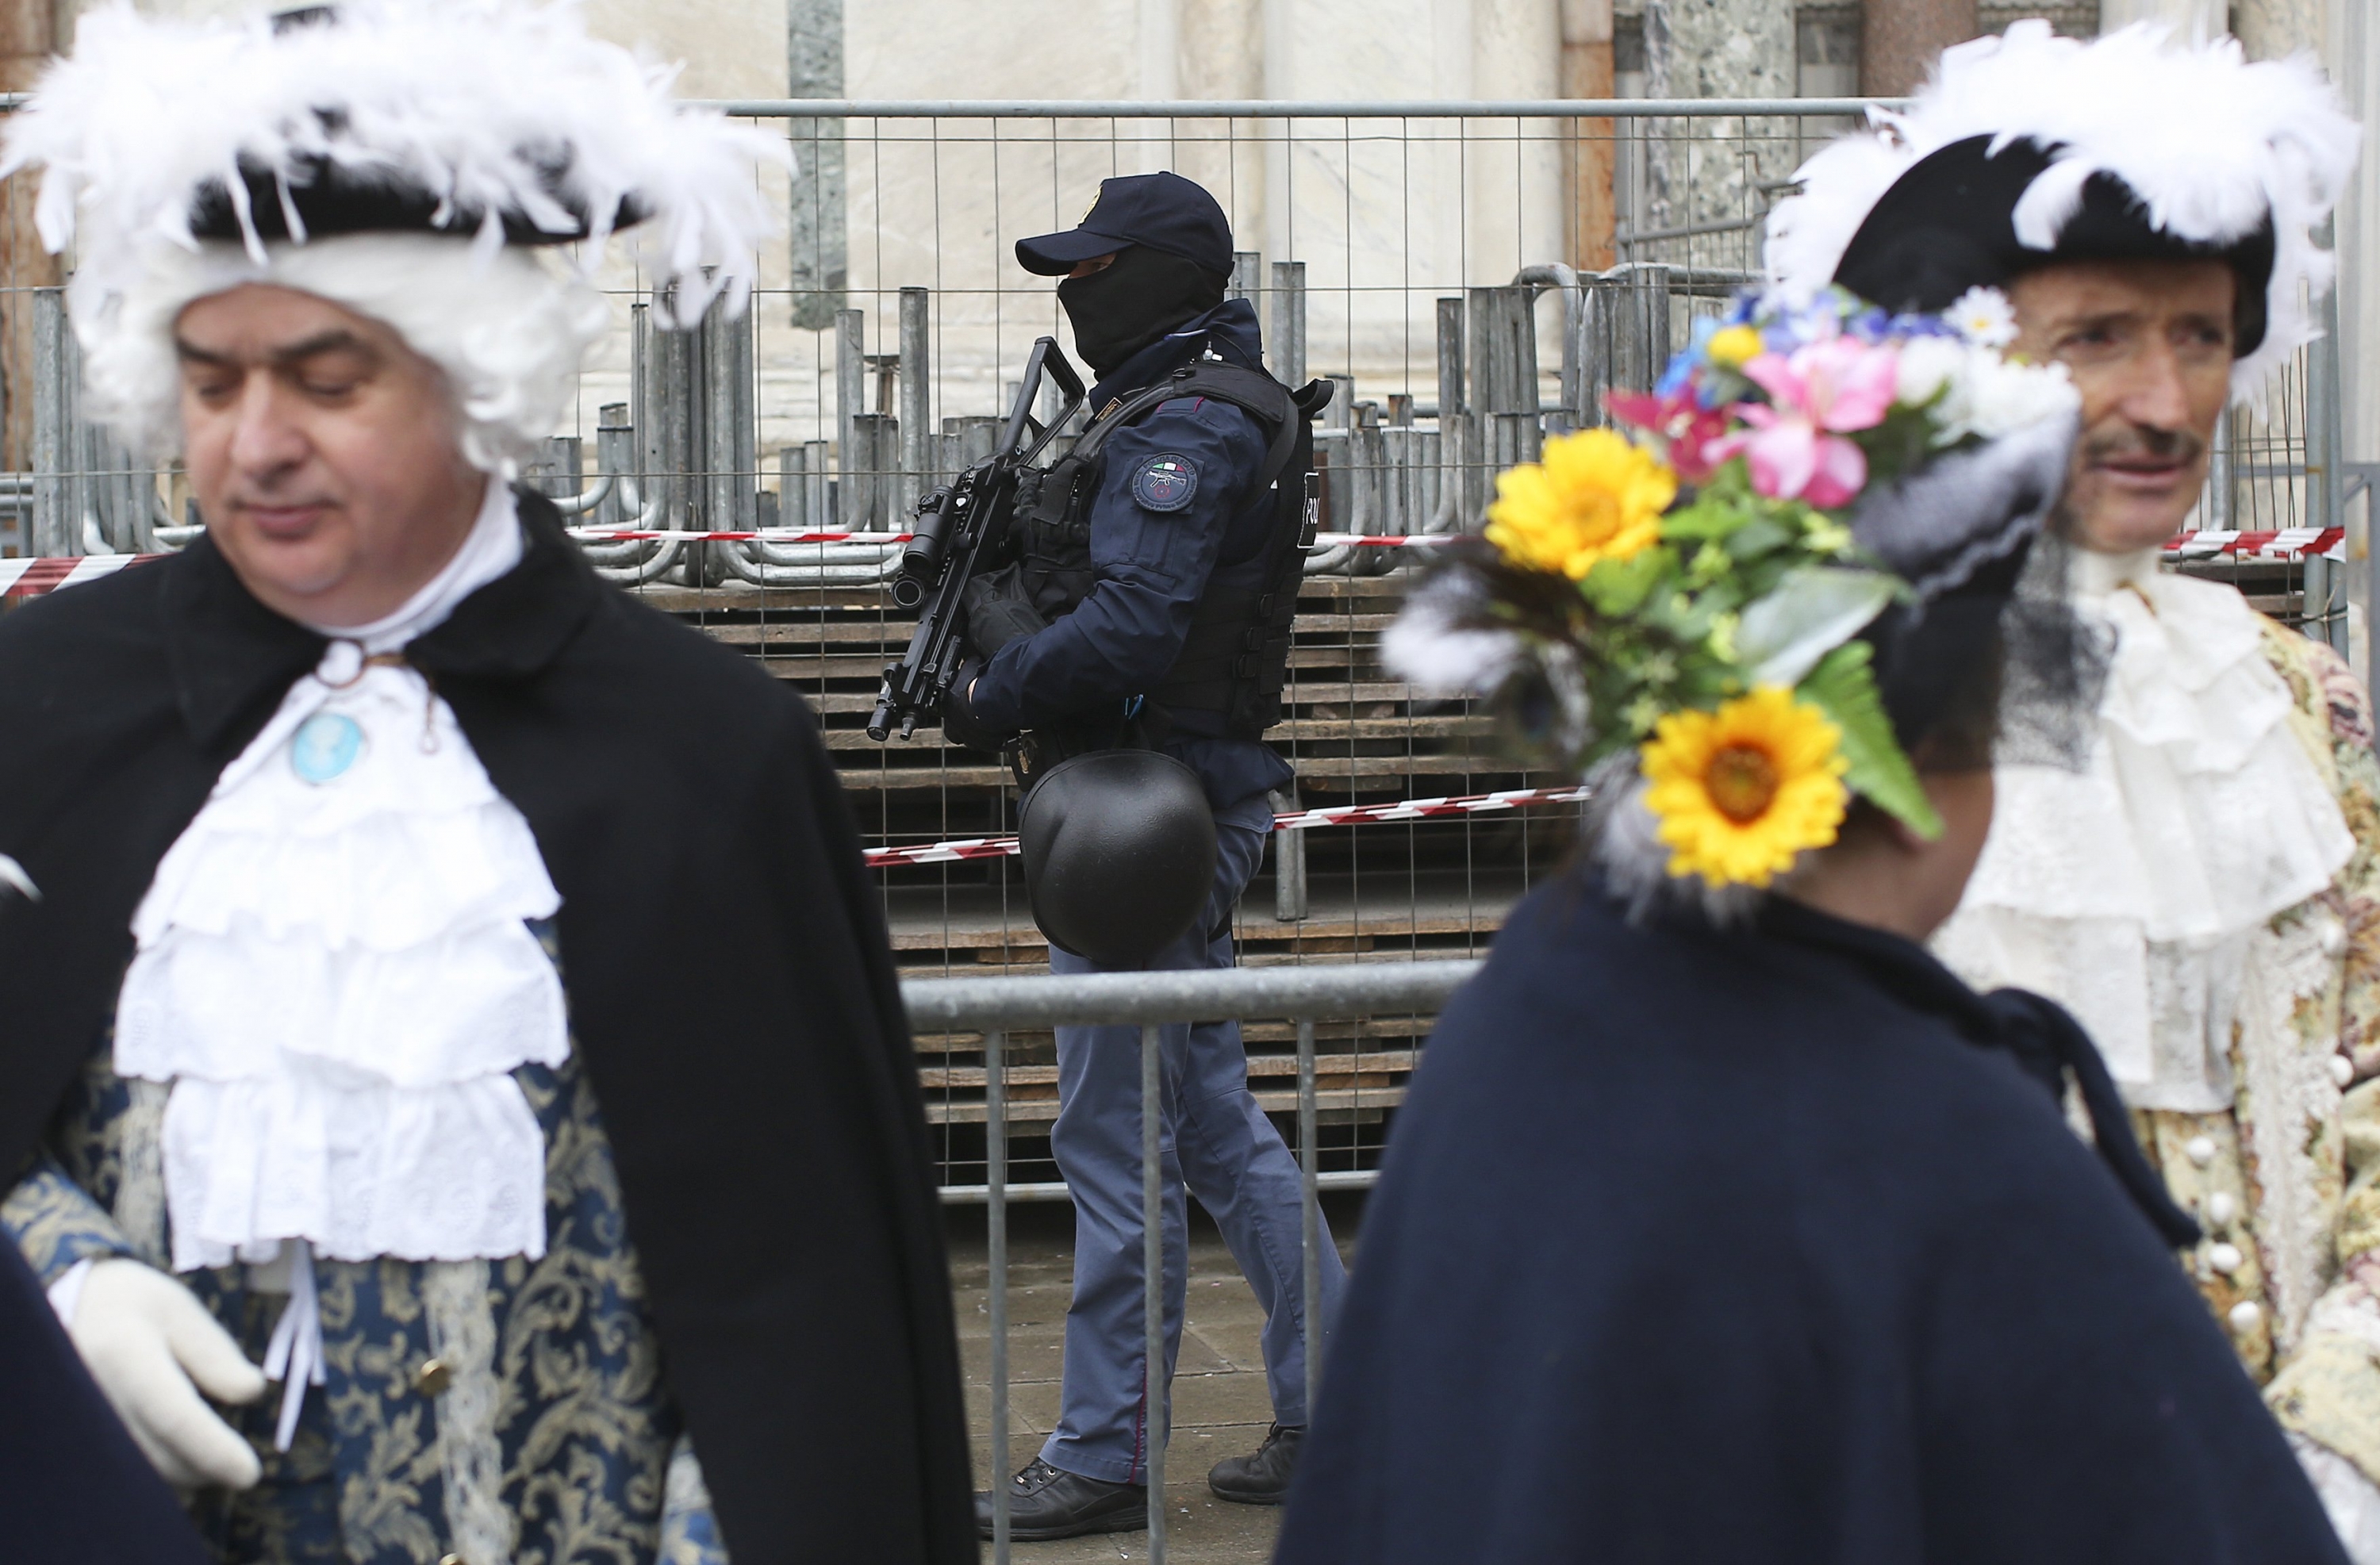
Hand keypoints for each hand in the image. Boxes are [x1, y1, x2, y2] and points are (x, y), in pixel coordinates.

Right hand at [69, 1258, 266, 1488]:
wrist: (57, 1314)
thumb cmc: (132, 1306)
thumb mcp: (181, 1311)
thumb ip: (215, 1354)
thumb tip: (251, 1393)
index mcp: (124, 1354)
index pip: (174, 1418)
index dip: (213, 1451)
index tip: (249, 1474)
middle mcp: (92, 1397)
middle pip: (158, 1457)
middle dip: (205, 1467)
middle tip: (236, 1461)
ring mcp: (74, 1425)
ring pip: (139, 1474)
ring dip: (181, 1474)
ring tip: (204, 1448)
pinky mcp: (74, 1441)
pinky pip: (119, 1474)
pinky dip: (154, 1473)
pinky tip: (175, 1456)